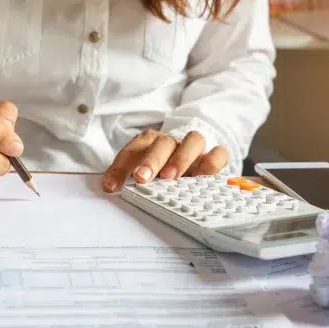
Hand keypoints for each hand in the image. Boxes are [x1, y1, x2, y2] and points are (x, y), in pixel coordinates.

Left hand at [102, 129, 228, 191]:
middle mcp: (171, 142)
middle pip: (162, 142)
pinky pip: (219, 152)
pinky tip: (204, 176)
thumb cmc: (160, 167)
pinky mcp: (213, 155)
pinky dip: (212, 162)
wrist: (191, 156)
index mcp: (148, 142)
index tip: (111, 186)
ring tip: (172, 177)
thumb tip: (109, 187)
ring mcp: (193, 148)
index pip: (132, 151)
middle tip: (142, 178)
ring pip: (193, 140)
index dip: (119, 168)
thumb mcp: (140, 171)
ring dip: (181, 158)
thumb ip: (125, 176)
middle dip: (151, 160)